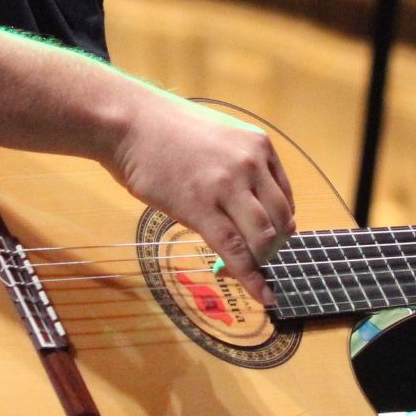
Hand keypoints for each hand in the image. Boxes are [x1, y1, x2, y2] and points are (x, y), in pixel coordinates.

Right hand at [105, 92, 293, 304]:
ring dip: (261, 261)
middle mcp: (250, 164)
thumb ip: (240, 164)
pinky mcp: (199, 208)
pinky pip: (234, 250)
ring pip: (262, 238)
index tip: (272, 240)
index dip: (282, 226)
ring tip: (253, 273)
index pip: (286, 197)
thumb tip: (249, 204)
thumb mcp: (219, 135)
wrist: (129, 123)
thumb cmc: (166, 129)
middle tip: (260, 260)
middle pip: (281, 220)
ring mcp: (226, 186)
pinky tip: (260, 293)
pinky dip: (250, 277)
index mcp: (258, 146)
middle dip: (274, 247)